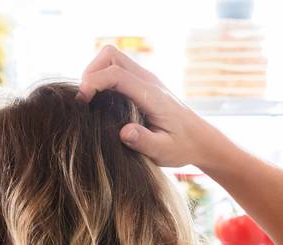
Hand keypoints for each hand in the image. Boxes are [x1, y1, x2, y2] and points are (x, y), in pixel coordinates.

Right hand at [77, 46, 219, 167]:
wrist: (200, 139)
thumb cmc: (181, 147)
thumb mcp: (164, 151)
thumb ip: (144, 142)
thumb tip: (124, 132)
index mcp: (151, 95)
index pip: (116, 74)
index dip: (93, 83)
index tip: (82, 103)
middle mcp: (148, 80)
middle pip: (110, 55)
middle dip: (91, 72)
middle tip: (84, 99)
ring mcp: (145, 78)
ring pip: (112, 57)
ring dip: (95, 73)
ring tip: (89, 99)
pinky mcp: (142, 82)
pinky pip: (117, 67)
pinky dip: (102, 77)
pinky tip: (100, 101)